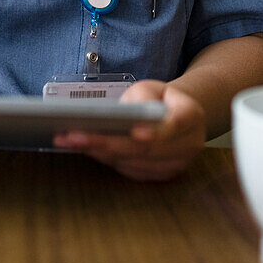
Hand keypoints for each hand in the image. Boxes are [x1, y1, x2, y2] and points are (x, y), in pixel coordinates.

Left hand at [53, 80, 205, 180]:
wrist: (174, 115)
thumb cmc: (159, 98)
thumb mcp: (152, 87)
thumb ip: (142, 97)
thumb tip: (124, 116)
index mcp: (191, 115)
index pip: (176, 124)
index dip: (156, 132)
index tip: (135, 133)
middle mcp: (190, 143)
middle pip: (147, 149)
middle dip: (108, 142)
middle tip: (74, 135)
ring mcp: (178, 164)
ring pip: (136, 162)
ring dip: (100, 153)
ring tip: (70, 141)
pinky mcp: (162, 176)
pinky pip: (132, 171)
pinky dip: (107, 160)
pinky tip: (85, 149)